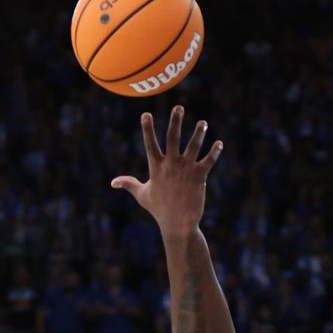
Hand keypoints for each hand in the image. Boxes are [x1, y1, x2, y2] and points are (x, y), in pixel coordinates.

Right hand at [111, 107, 222, 233]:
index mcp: (156, 167)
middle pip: (173, 138)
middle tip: (178, 107)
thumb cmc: (159, 210)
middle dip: (175, 121)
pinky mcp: (199, 177)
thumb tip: (113, 182)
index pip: (150, 144)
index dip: (147, 129)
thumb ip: (129, 184)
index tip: (146, 114)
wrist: (177, 224)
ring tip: (203, 123)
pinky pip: (208, 161)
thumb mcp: (142, 195)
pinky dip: (214, 152)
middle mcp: (171, 165)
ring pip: (193, 146)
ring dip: (199, 133)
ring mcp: (186, 170)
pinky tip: (219, 144)